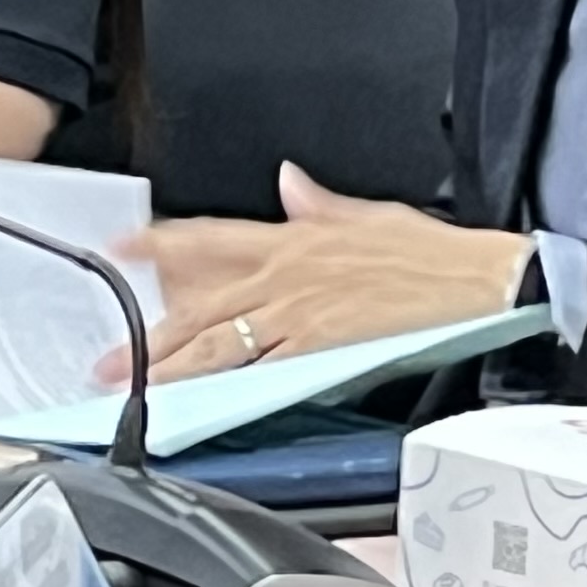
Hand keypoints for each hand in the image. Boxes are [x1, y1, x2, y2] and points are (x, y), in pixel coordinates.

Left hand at [124, 165, 534, 381]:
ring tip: (133, 386)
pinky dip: (228, 387)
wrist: (478, 278)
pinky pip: (263, 369)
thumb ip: (318, 205)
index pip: (210, 237)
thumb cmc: (434, 254)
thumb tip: (289, 183)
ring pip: (221, 343)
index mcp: (294, 240)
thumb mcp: (369, 215)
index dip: (159, 242)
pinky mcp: (323, 344)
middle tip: (108, 357)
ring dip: (172, 367)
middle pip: (202, 305)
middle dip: (149, 334)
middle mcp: (287, 274)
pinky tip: (202, 403)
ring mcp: (302, 311)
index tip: (119, 247)